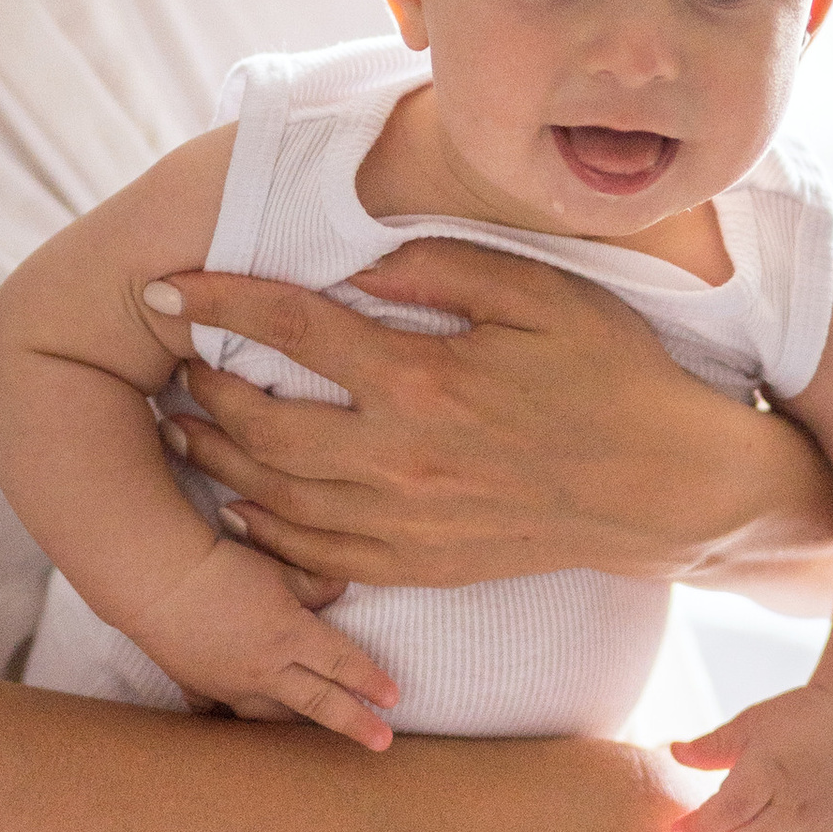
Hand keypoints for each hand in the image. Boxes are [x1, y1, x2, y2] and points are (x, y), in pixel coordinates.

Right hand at [130, 531, 399, 753]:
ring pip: (273, 716)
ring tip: (315, 740)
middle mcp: (266, 668)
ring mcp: (230, 683)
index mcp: (291, 635)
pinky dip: (234, 722)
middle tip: (383, 744)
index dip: (371, 680)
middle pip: (319, 701)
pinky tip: (239, 729)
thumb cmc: (219, 565)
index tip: (394, 699)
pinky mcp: (198, 685)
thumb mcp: (276, 566)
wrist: (155, 579)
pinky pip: (222, 713)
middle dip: (354, 723)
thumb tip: (340, 591)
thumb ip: (313, 584)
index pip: (342, 662)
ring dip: (298, 728)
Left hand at [140, 240, 832, 593]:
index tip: (165, 285)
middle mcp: (399, 457)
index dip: (216, 301)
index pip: (290, 329)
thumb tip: (355, 266)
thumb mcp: (540, 292)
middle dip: (200, 387)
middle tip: (173, 358)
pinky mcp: (420, 565)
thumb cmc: (612, 374)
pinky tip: (240, 508)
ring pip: (274, 497)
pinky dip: (265, 533)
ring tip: (183, 426)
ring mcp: (405, 521)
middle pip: (260, 423)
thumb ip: (441, 268)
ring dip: (217, 459)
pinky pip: (316, 556)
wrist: (667, 486)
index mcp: (422, 377)